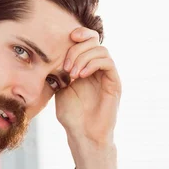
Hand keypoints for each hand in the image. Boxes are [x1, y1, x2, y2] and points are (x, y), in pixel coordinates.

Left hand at [56, 27, 120, 145]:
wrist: (82, 134)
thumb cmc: (71, 115)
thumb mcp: (60, 87)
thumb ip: (61, 69)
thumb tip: (54, 52)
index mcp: (86, 66)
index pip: (87, 40)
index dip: (79, 34)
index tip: (66, 38)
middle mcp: (98, 68)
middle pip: (94, 41)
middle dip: (77, 48)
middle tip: (66, 67)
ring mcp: (107, 75)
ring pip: (101, 50)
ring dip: (83, 58)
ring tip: (72, 74)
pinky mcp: (114, 83)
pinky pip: (108, 63)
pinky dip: (93, 64)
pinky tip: (81, 75)